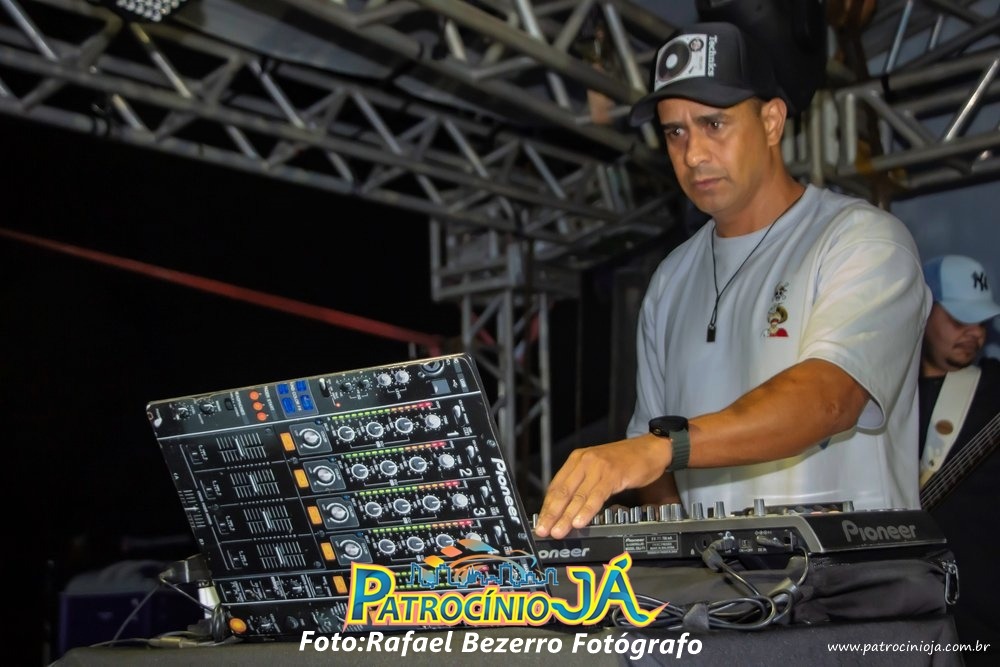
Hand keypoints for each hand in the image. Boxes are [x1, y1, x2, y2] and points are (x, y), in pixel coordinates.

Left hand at [533, 434, 670, 538]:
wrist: (650, 448)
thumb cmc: (625, 461)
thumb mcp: (598, 468)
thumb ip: (583, 483)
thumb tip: (567, 508)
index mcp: (577, 459)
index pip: (556, 486)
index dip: (547, 506)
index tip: (540, 522)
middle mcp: (584, 461)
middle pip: (562, 492)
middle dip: (551, 514)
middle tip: (543, 530)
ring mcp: (598, 467)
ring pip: (578, 496)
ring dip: (566, 517)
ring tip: (558, 531)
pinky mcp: (613, 474)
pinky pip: (596, 495)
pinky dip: (587, 510)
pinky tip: (579, 521)